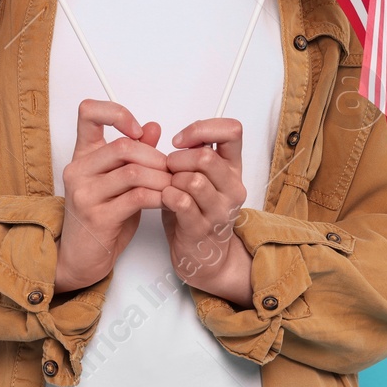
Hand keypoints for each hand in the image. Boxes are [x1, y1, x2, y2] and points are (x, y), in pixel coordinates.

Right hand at [54, 99, 167, 293]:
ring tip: (173, 186)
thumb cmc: (101, 219)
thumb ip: (134, 155)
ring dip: (161, 178)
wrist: (81, 258)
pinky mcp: (98, 217)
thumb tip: (152, 127)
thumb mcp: (118, 182)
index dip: (116, 112)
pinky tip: (166, 200)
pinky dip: (159, 195)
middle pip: (123, 146)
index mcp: (82, 155)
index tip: (137, 129)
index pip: (88, 113)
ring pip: (133, 171)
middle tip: (171, 169)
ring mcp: (85, 194)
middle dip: (156, 157)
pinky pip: (137, 197)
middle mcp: (78, 170)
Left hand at [160, 118, 252, 305]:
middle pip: (206, 157)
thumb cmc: (196, 212)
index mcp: (233, 168)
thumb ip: (182, 152)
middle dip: (178, 159)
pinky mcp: (202, 228)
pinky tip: (164, 199)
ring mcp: (219, 210)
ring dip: (171, 180)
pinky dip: (167, 196)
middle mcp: (232, 187)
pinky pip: (182, 202)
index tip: (181, 140)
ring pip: (193, 179)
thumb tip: (153, 128)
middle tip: (168, 169)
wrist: (205, 257)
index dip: (202, 128)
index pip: (232, 131)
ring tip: (167, 186)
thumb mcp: (195, 176)